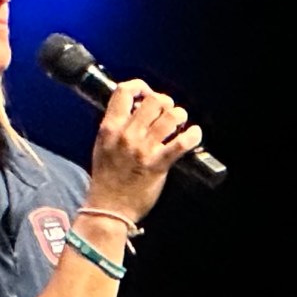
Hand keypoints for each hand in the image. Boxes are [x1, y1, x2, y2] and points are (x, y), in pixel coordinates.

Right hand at [84, 78, 202, 223]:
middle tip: (167, 111)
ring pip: (170, 117)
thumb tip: (135, 110)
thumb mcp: (102, 146)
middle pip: (153, 101)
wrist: (108, 210)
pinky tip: (194, 135)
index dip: (140, 86)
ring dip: (179, 116)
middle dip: (164, 103)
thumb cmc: (106, 181)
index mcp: (110, 128)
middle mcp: (126, 135)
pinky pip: (181, 144)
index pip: (124, 92)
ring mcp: (143, 150)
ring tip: (179, 122)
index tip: (146, 93)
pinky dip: (192, 136)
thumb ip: (116, 126)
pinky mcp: (158, 165)